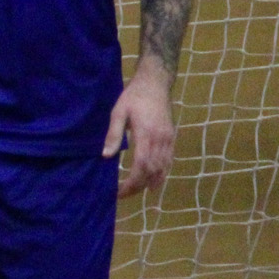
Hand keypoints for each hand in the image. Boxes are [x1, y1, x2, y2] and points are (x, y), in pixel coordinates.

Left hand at [103, 66, 173, 197]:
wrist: (155, 84)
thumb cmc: (133, 96)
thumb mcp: (118, 112)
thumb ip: (113, 134)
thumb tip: (106, 156)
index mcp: (147, 134)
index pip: (141, 166)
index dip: (132, 182)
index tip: (120, 191)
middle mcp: (161, 140)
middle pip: (153, 171)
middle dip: (139, 186)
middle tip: (124, 194)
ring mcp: (169, 139)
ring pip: (163, 168)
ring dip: (151, 182)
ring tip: (137, 191)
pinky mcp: (172, 137)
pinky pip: (169, 160)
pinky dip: (161, 173)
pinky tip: (153, 180)